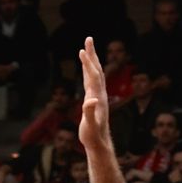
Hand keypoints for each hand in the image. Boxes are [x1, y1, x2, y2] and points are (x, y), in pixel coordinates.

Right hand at [76, 36, 109, 150]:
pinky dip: (88, 71)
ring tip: (86, 48)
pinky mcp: (95, 100)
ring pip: (95, 74)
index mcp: (98, 98)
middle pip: (96, 70)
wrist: (100, 143)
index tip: (82, 50)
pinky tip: (86, 68)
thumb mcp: (89, 127)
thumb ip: (89, 113)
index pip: (93, 76)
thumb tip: (91, 100)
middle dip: (92, 54)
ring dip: (91, 60)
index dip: (87, 64)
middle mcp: (100, 94)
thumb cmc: (92, 137)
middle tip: (88, 38)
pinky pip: (92, 81)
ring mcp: (98, 96)